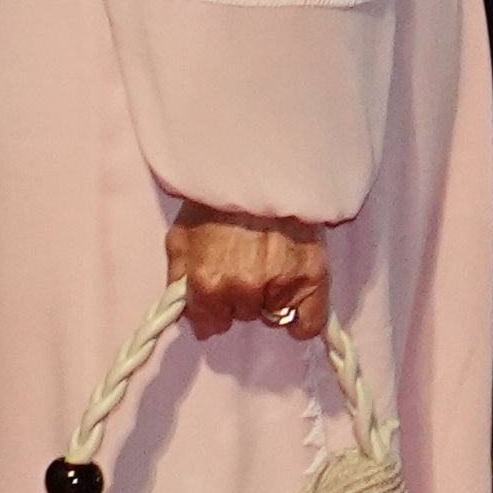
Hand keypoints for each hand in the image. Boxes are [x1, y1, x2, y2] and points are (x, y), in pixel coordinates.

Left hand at [170, 203, 328, 339]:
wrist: (259, 168)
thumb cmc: (216, 200)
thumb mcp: (180, 238)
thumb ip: (179, 280)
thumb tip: (187, 315)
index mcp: (208, 282)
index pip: (209, 324)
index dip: (210, 310)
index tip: (215, 298)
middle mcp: (244, 289)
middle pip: (240, 316)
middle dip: (238, 297)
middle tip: (243, 266)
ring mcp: (281, 286)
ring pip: (270, 315)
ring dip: (267, 300)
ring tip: (267, 267)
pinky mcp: (313, 278)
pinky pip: (310, 324)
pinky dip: (302, 322)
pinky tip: (294, 310)